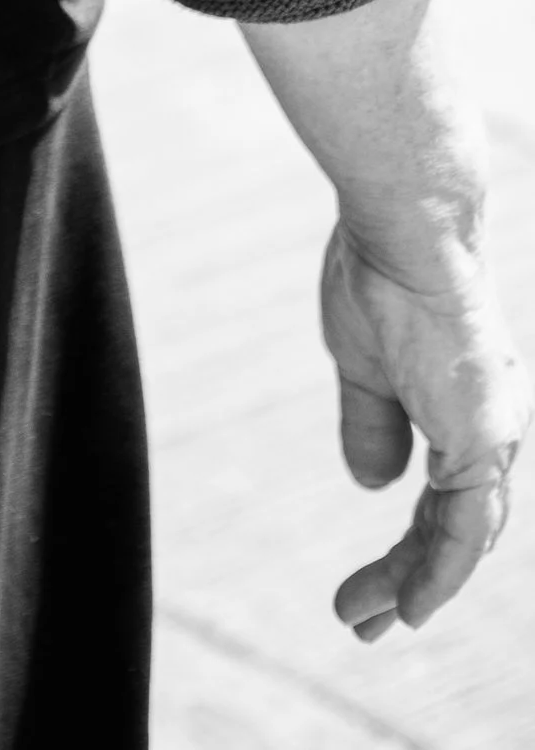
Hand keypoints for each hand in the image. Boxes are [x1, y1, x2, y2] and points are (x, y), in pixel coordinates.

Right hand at [320, 221, 527, 638]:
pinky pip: (461, 531)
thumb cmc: (381, 277)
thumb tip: (374, 486)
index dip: (406, 547)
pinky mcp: (480, 443)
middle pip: (453, 531)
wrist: (406, 231)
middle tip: (361, 621)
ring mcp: (491, 440)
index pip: (442, 500)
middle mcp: (490, 433)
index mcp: (465, 411)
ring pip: (457, 540)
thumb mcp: (362, 364)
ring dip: (410, 586)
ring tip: (363, 622)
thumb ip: (374, 423)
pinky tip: (409, 608)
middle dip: (406, 579)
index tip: (367, 585)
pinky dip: (437, 576)